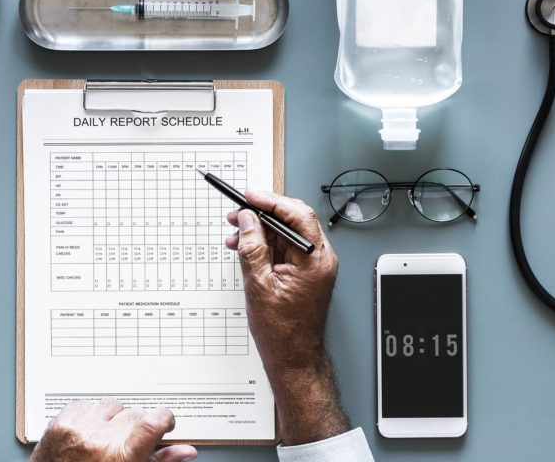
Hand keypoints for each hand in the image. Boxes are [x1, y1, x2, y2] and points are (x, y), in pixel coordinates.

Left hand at [31, 399, 197, 461]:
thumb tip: (186, 451)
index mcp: (120, 457)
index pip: (154, 420)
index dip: (164, 419)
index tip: (164, 423)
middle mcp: (99, 440)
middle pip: (135, 413)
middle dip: (136, 426)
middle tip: (127, 444)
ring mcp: (77, 429)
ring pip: (111, 405)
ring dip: (112, 419)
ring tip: (104, 441)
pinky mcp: (60, 423)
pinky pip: (85, 404)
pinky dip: (89, 416)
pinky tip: (88, 434)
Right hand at [226, 190, 350, 444]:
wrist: (292, 358)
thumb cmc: (282, 331)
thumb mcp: (259, 284)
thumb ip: (252, 247)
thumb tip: (247, 220)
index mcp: (315, 260)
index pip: (297, 215)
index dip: (271, 202)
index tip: (249, 197)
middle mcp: (319, 259)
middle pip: (293, 221)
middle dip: (262, 215)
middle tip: (238, 213)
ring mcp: (313, 266)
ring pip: (285, 234)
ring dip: (260, 231)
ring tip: (235, 236)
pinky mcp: (304, 273)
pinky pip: (284, 249)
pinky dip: (265, 246)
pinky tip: (246, 249)